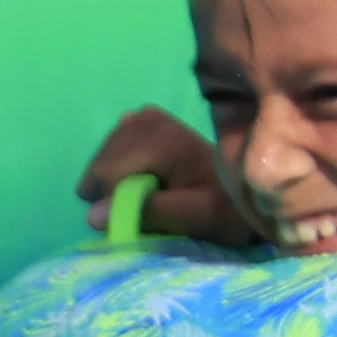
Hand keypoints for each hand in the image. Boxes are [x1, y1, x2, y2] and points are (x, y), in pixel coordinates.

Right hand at [75, 105, 234, 240]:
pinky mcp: (140, 122)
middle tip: (154, 204)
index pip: (106, 175)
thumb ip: (150, 214)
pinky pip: (109, 154)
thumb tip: (93, 215)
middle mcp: (146, 118)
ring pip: (99, 164)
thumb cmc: (226, 209)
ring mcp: (142, 117)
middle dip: (116, 194)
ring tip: (156, 191)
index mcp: (161, 138)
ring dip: (119, 185)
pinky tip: (150, 176)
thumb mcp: (198, 218)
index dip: (118, 203)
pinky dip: (122, 172)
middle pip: (99, 167)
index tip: (148, 214)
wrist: (244, 191)